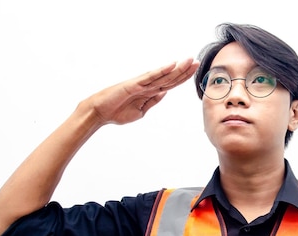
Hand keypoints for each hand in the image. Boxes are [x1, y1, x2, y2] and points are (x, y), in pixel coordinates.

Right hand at [84, 58, 199, 126]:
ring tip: (189, 60)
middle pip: (169, 77)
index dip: (182, 78)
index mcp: (149, 92)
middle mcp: (147, 85)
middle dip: (184, 70)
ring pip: (163, 75)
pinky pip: (150, 77)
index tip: (194, 71)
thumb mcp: (141, 111)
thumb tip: (164, 93)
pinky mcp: (134, 84)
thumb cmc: (117, 112)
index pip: (170, 84)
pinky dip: (161, 71)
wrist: (100, 113)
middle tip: (197, 62)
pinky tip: (171, 65)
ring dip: (177, 68)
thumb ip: (152, 101)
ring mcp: (141, 84)